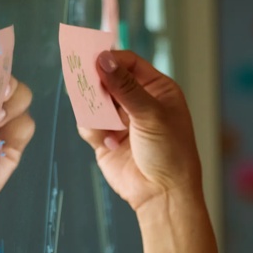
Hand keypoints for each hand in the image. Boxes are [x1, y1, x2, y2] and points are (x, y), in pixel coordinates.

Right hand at [78, 51, 202, 211]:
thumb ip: (125, 87)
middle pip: (106, 79)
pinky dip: (93, 130)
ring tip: (103, 121)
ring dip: (94, 110)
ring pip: (93, 101)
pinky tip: (109, 143)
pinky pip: (88, 124)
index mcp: (157, 90)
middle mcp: (138, 101)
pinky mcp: (106, 138)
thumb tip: (104, 59)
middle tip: (82, 81)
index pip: (128, 63)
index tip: (90, 58)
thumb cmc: (170, 153)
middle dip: (96, 84)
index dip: (110, 59)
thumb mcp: (151, 115)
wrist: (162, 194)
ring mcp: (121, 119)